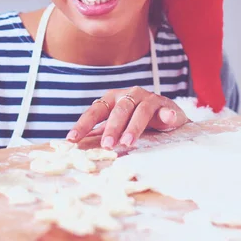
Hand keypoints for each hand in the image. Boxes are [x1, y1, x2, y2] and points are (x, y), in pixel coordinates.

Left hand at [66, 87, 188, 148]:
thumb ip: (100, 133)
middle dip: (111, 128)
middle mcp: (129, 95)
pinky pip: (166, 110)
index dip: (84, 124)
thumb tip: (75, 145)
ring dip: (134, 126)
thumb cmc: (135, 121)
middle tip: (106, 145)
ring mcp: (148, 98)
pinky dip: (167, 114)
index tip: (72, 139)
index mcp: (113, 99)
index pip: (96, 111)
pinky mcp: (165, 105)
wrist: (167, 116)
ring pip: (140, 110)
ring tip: (128, 142)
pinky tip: (168, 118)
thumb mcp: (117, 126)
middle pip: (119, 110)